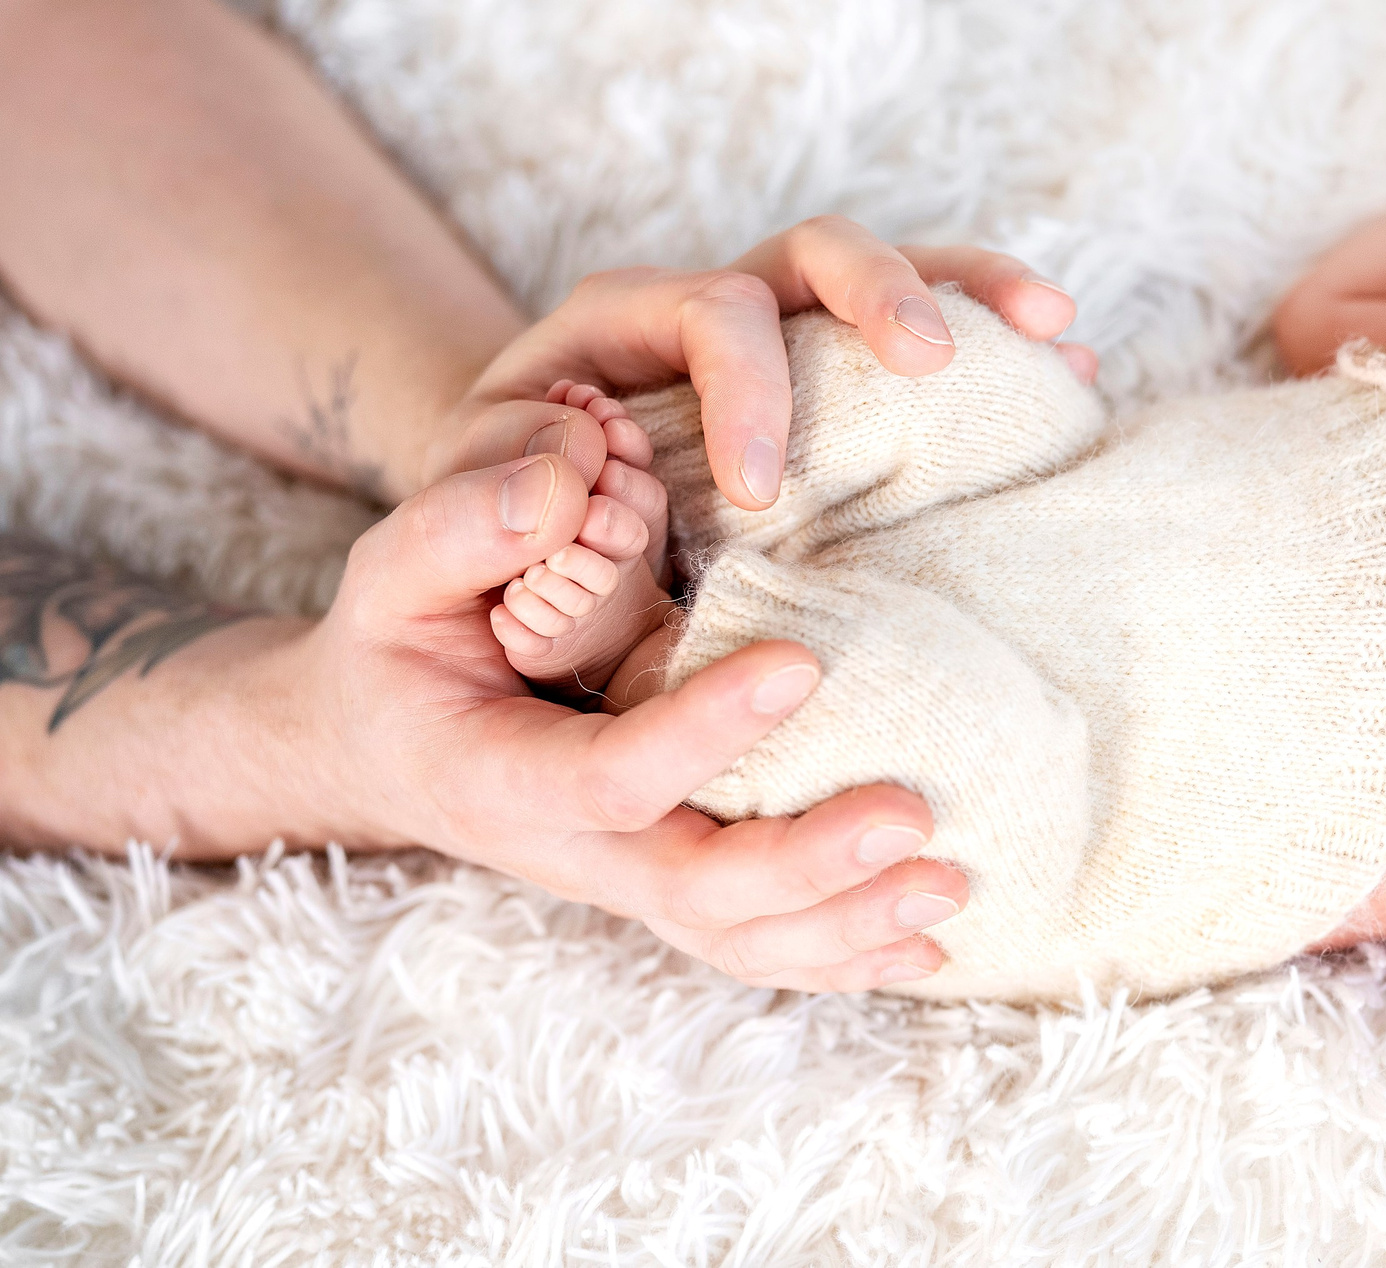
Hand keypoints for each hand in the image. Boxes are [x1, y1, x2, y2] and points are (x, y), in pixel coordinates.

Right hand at [304, 449, 965, 989]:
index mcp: (502, 777)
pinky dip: (844, 954)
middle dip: (807, 861)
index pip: (609, 776)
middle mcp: (572, 853)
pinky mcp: (666, 893)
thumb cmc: (399, 645)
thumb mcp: (389, 576)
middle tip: (913, 812)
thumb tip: (555, 488)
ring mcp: (625, 884)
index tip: (802, 663)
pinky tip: (927, 940)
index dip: (702, 731)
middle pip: (695, 890)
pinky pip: (758, 948)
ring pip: (739, 939)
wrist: (378, 746)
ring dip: (849, 924)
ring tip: (949, 887)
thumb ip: (456, 530)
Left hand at [409, 217, 1095, 505]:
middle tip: (930, 359)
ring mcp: (788, 328)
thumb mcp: (464, 506)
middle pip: (811, 248)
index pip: (706, 310)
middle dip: (879, 289)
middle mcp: (716, 301)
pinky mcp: (839, 373)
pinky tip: (1072, 365)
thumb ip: (494, 495)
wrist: (514, 521)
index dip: (746, 388)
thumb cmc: (503, 519)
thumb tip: (562, 480)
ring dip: (974, 286)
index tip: (766, 492)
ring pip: (889, 268)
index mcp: (624, 321)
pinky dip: (999, 332)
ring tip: (1056, 331)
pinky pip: (931, 327)